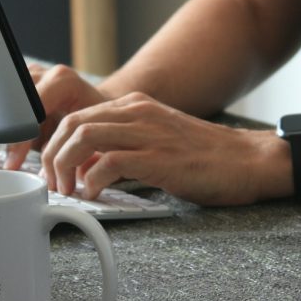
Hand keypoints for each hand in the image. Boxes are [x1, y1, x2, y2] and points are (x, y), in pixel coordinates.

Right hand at [0, 63, 109, 168]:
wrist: (97, 110)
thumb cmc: (98, 124)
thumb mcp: (92, 134)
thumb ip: (76, 148)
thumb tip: (59, 175)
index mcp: (62, 81)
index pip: (29, 107)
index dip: (17, 137)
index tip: (12, 162)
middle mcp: (39, 75)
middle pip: (2, 101)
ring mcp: (21, 80)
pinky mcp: (10, 90)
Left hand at [40, 92, 292, 205]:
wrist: (249, 160)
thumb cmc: (206, 157)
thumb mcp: (157, 140)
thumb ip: (121, 146)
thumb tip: (84, 167)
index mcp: (135, 106)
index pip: (77, 114)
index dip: (55, 143)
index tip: (52, 168)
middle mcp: (138, 112)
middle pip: (72, 122)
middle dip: (52, 154)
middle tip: (54, 183)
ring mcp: (148, 132)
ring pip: (82, 136)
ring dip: (65, 166)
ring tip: (69, 189)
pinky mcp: (158, 157)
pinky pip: (108, 163)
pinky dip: (92, 181)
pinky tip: (95, 194)